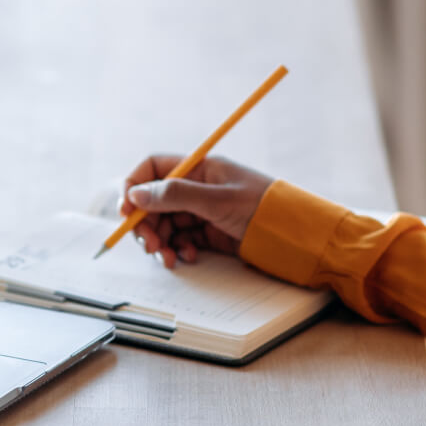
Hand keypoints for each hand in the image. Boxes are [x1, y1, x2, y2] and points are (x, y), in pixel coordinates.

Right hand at [120, 154, 273, 268]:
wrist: (298, 237)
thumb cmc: (264, 209)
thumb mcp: (217, 200)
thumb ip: (175, 196)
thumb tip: (136, 194)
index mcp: (200, 168)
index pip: (154, 169)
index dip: (135, 187)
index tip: (126, 211)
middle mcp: (198, 187)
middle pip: (155, 201)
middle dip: (147, 223)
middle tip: (150, 244)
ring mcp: (203, 211)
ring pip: (166, 223)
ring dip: (161, 240)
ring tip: (168, 257)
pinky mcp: (210, 233)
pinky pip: (181, 239)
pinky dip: (178, 249)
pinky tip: (186, 257)